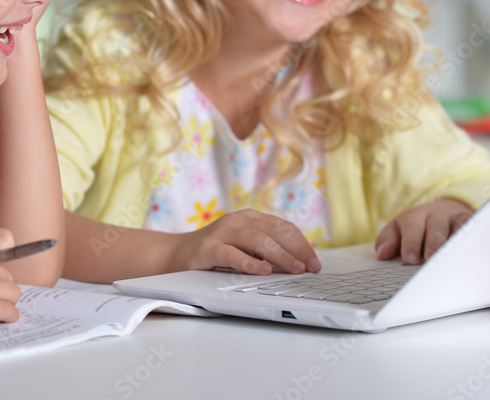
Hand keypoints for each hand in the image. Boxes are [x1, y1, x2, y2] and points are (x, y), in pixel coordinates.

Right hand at [171, 209, 321, 275]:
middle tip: (311, 268)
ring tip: (295, 269)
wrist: (175, 255)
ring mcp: (222, 232)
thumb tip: (298, 263)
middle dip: (297, 250)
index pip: (284, 227)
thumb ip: (265, 249)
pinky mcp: (208, 248)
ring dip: (280, 255)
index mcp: (250, 218)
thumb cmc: (214, 252)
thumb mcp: (244, 246)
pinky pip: (232, 254)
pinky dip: (250, 263)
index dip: (302, 244)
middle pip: (275, 232)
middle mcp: (238, 221)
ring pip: (258, 240)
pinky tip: (263, 271)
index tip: (315, 262)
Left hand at [374, 198, 471, 264]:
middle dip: (433, 245)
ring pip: (456, 227)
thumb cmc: (415, 227)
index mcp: (414, 217)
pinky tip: (471, 252)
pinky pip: (472, 228)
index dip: (411, 244)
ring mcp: (453, 218)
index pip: (412, 228)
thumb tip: (382, 254)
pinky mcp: (469, 223)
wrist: (440, 211)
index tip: (409, 260)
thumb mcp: (396, 230)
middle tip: (430, 262)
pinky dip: (472, 238)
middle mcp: (435, 216)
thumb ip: (387, 241)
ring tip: (453, 260)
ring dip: (455, 243)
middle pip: (435, 227)